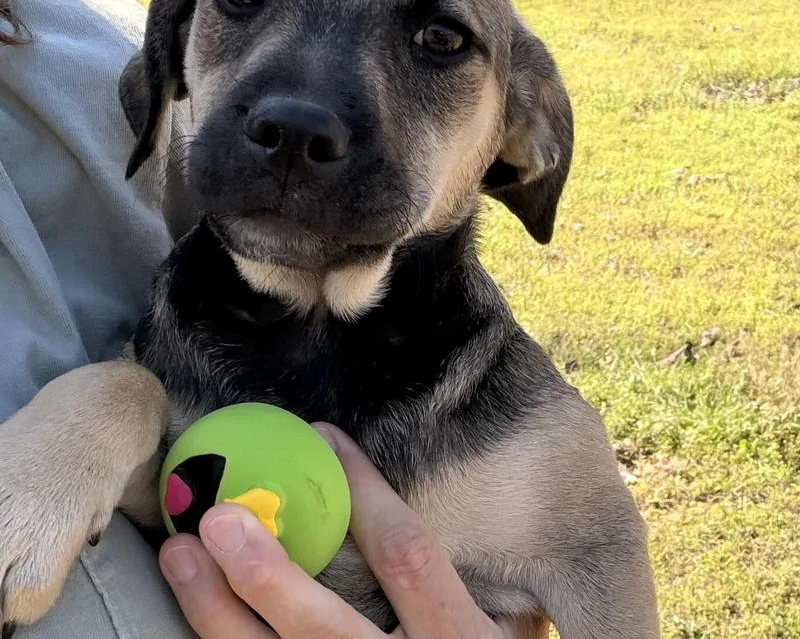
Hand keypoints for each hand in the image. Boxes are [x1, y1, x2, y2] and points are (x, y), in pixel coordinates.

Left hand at [160, 424, 520, 637]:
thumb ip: (463, 584)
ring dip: (216, 614)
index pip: (407, 555)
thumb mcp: (501, 632)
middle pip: (321, 628)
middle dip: (264, 571)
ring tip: (179, 555)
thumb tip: (403, 499)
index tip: (323, 437)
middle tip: (218, 515)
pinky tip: (193, 614)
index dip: (364, 492)